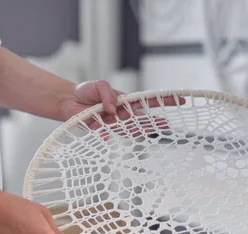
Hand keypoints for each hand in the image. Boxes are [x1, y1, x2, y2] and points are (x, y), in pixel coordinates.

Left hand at [59, 80, 185, 124]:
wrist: (68, 101)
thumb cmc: (86, 92)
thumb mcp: (98, 85)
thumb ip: (108, 94)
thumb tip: (114, 108)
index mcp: (127, 101)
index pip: (148, 101)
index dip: (164, 101)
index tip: (180, 100)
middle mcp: (123, 113)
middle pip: (143, 119)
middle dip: (155, 123)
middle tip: (167, 125)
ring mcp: (114, 123)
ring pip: (129, 129)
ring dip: (133, 129)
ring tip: (141, 130)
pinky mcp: (102, 130)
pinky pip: (107, 133)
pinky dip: (104, 132)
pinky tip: (102, 133)